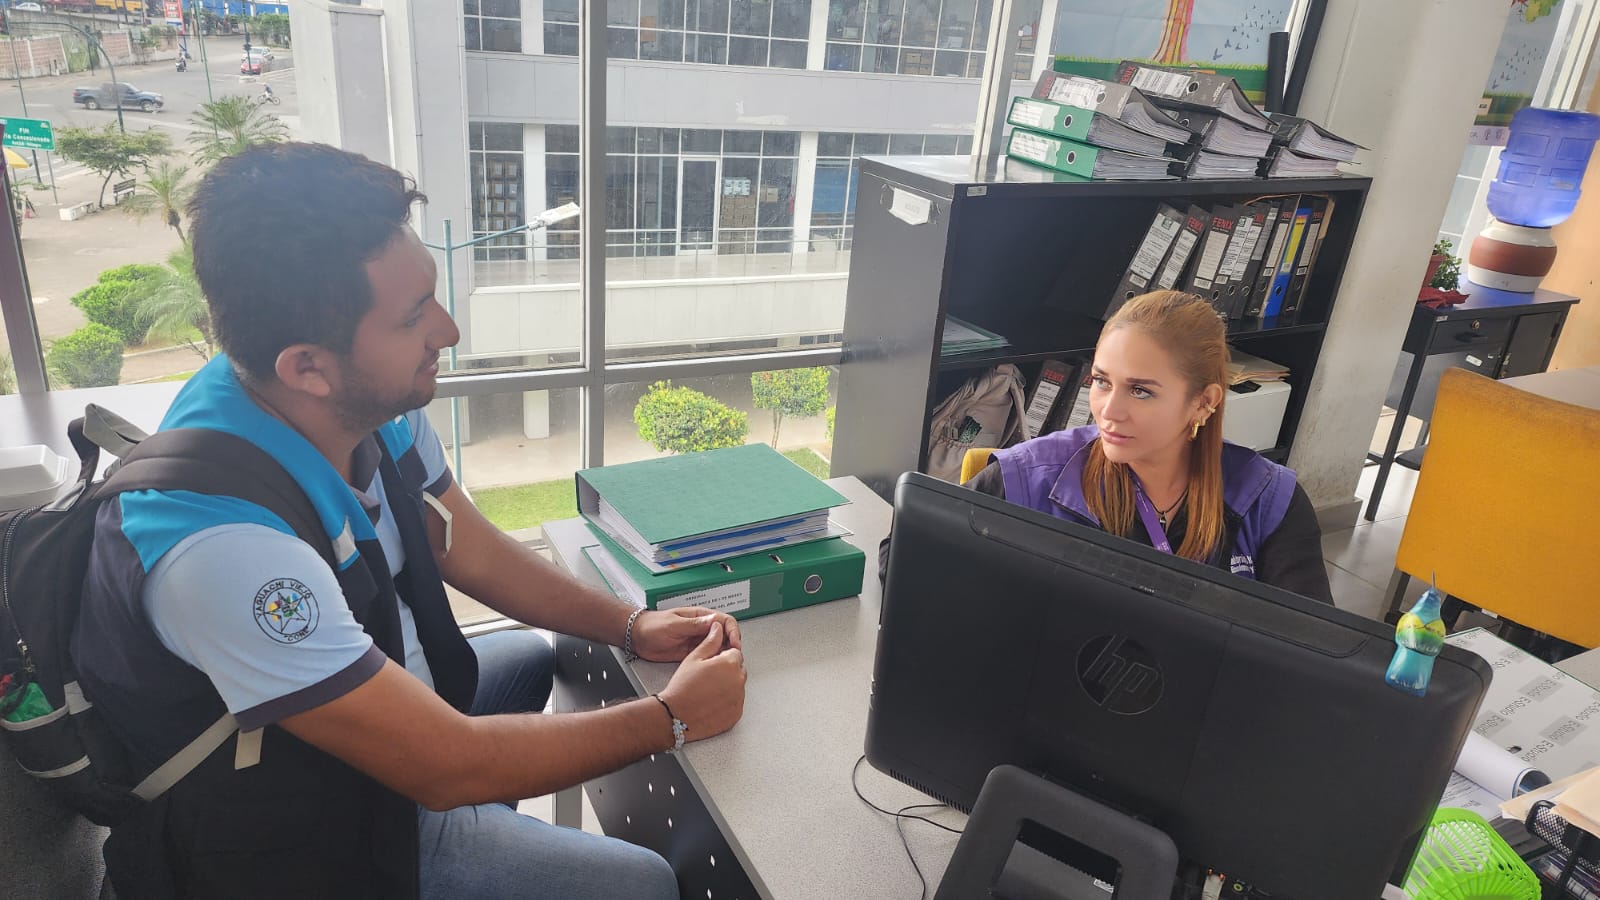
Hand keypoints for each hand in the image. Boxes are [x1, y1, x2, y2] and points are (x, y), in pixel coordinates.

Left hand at [631, 607, 741, 661]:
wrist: (637, 637)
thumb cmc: (652, 626)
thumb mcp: (673, 625)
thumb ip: (694, 624)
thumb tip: (715, 621)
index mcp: (700, 617)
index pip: (724, 621)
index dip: (733, 632)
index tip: (735, 643)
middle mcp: (701, 628)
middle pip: (725, 635)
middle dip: (732, 645)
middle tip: (733, 657)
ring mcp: (697, 641)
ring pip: (719, 647)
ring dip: (724, 654)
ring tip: (725, 663)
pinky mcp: (693, 653)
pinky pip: (708, 657)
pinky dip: (714, 662)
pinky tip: (714, 667)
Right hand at [658, 621, 745, 743]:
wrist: (675, 716)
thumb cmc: (682, 688)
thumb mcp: (694, 657)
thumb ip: (710, 641)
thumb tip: (718, 629)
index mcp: (730, 663)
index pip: (734, 653)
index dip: (720, 657)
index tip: (710, 664)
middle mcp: (738, 681)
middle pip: (738, 669)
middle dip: (726, 671)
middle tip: (706, 678)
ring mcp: (739, 699)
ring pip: (737, 686)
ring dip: (727, 686)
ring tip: (707, 692)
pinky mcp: (736, 714)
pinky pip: (735, 703)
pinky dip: (727, 702)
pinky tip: (711, 702)